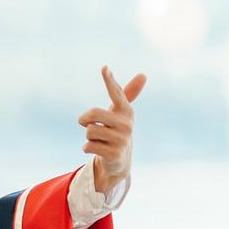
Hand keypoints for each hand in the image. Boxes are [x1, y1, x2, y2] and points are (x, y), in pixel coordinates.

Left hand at [78, 66, 146, 193]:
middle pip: (93, 114)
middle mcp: (126, 124)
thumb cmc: (116, 130)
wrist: (120, 160)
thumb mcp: (119, 112)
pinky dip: (87, 148)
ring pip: (89, 131)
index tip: (105, 68)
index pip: (116, 93)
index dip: (110, 81)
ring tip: (99, 140)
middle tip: (86, 124)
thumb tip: (143, 75)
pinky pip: (88, 146)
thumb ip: (126, 93)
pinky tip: (98, 150)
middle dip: (84, 119)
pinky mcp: (114, 153)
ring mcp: (121, 139)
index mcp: (126, 111)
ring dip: (88, 137)